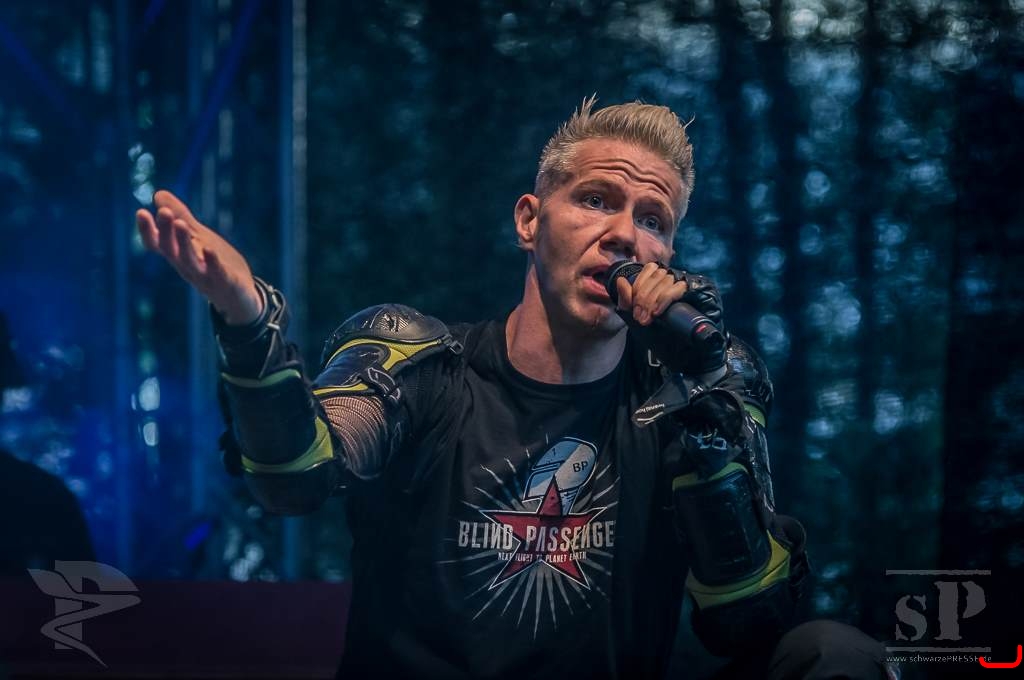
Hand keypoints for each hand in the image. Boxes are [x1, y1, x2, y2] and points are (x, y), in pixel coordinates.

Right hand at [136, 190, 262, 324]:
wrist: (239, 295)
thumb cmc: (215, 263)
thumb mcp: (198, 236)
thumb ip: (180, 216)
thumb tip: (157, 193)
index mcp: (179, 255)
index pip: (157, 244)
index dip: (148, 231)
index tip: (141, 212)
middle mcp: (187, 266)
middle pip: (172, 250)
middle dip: (167, 231)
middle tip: (163, 212)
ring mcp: (205, 277)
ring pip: (190, 261)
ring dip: (184, 244)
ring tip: (181, 224)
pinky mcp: (226, 283)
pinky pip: (217, 273)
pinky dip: (212, 263)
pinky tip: (210, 250)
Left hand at [614, 262, 689, 325]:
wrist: (667, 346)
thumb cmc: (651, 329)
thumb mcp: (632, 314)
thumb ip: (624, 299)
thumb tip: (621, 280)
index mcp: (656, 278)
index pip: (648, 270)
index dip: (638, 288)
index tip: (635, 310)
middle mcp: (670, 277)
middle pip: (656, 276)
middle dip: (644, 298)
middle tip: (640, 318)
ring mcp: (680, 283)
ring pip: (665, 281)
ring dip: (653, 301)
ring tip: (649, 317)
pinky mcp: (690, 291)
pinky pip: (677, 289)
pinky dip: (664, 301)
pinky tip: (657, 312)